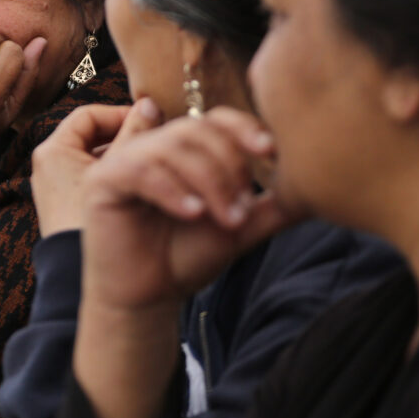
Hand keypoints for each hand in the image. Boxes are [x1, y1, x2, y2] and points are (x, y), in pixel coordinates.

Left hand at [31, 99, 161, 236]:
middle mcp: (48, 165)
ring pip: (96, 158)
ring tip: (152, 161)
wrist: (93, 278)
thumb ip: (135, 134)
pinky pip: (94, 178)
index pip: (89, 115)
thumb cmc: (101, 222)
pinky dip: (116, 175)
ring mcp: (55, 187)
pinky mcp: (66, 205)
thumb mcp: (120, 171)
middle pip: (92, 136)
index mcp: (52, 151)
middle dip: (124, 136)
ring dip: (124, 156)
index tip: (150, 124)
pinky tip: (141, 183)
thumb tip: (149, 103)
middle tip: (155, 141)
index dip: (121, 115)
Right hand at [80, 107, 293, 311]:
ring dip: (206, 182)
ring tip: (223, 218)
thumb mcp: (236, 228)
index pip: (215, 120)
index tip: (270, 152)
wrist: (147, 297)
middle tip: (241, 209)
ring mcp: (124, 160)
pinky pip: (141, 171)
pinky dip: (172, 190)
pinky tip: (193, 213)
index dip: (243, 128)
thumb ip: (268, 208)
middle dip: (227, 167)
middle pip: (196, 130)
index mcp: (183, 149)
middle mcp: (153, 146)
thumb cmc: (186, 258)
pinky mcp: (102, 181)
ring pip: (172, 149)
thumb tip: (315, 193)